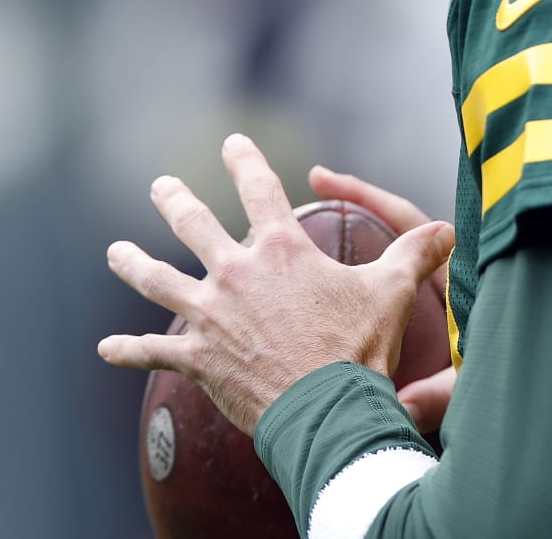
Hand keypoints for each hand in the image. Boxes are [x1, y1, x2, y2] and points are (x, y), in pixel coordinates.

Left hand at [99, 135, 455, 436]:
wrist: (326, 409)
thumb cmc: (358, 349)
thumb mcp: (391, 292)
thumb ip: (414, 253)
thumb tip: (447, 228)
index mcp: (280, 250)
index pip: (259, 189)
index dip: (245, 161)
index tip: (233, 142)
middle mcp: (235, 273)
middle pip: (194, 225)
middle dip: (174, 199)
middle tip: (161, 185)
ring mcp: (210, 315)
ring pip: (157, 280)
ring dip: (133, 263)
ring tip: (115, 252)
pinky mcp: (197, 359)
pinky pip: (152, 354)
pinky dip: (127, 351)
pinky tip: (104, 348)